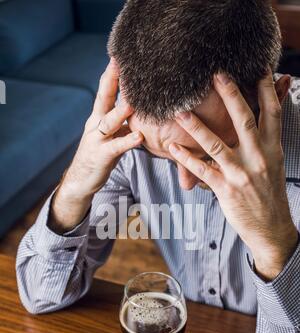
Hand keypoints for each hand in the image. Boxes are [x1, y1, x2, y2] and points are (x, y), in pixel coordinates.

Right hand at [49, 58, 143, 232]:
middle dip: (112, 80)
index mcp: (99, 116)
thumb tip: (141, 108)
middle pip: (104, 97)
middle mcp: (96, 123)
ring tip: (133, 102)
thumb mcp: (112, 135)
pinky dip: (128, 141)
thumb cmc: (100, 155)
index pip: (106, 90)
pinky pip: (116, 147)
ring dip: (121, 111)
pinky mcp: (102, 156)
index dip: (113, 73)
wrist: (81, 180)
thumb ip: (123, 122)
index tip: (122, 55)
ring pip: (109, 121)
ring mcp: (97, 139)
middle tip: (122, 63)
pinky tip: (139, 136)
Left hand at [169, 70, 297, 280]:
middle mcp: (258, 157)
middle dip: (230, 96)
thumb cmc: (269, 195)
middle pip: (243, 121)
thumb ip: (265, 141)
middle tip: (216, 75)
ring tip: (180, 111)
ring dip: (196, 127)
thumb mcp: (273, 165)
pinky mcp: (226, 189)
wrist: (271, 228)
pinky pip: (202, 170)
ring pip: (216, 145)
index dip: (265, 89)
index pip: (271, 113)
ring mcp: (241, 174)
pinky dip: (186, 159)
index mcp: (271, 149)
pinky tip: (173, 148)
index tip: (258, 68)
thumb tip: (262, 124)